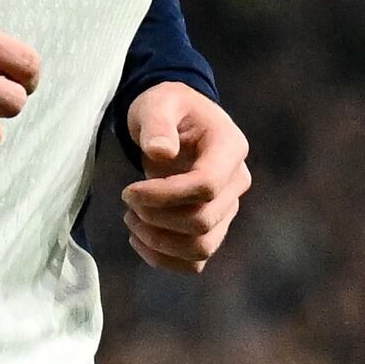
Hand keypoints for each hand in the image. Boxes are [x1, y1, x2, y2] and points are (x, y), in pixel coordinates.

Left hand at [119, 84, 250, 273]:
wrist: (176, 122)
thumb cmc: (167, 108)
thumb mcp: (157, 103)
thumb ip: (157, 124)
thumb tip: (161, 152)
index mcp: (230, 147)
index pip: (207, 185)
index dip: (165, 196)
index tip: (128, 191)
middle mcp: (237, 182)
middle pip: (203, 221)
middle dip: (157, 218)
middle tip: (127, 201)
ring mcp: (228, 208)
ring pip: (201, 248)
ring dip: (159, 242)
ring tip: (131, 219)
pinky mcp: (213, 227)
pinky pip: (195, 260)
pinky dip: (164, 259)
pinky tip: (139, 238)